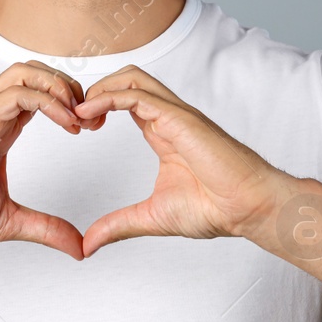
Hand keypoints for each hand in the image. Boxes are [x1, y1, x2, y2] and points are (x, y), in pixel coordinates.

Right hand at [0, 61, 86, 259]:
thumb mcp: (8, 221)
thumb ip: (44, 228)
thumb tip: (78, 248)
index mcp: (2, 128)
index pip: (41, 93)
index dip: (71, 103)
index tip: (90, 129)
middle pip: (38, 72)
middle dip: (71, 88)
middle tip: (91, 119)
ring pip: (27, 71)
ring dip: (60, 86)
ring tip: (77, 118)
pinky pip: (20, 92)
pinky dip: (49, 101)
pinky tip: (65, 124)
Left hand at [72, 66, 297, 256]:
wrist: (248, 209)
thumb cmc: (215, 208)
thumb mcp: (152, 217)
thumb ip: (119, 225)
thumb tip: (88, 244)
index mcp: (163, 132)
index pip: (125, 99)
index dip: (96, 105)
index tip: (77, 127)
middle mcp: (169, 117)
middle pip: (126, 78)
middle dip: (94, 89)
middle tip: (73, 117)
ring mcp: (176, 114)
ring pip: (131, 78)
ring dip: (99, 89)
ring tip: (77, 113)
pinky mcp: (180, 119)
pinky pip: (138, 95)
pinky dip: (108, 98)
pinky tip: (89, 114)